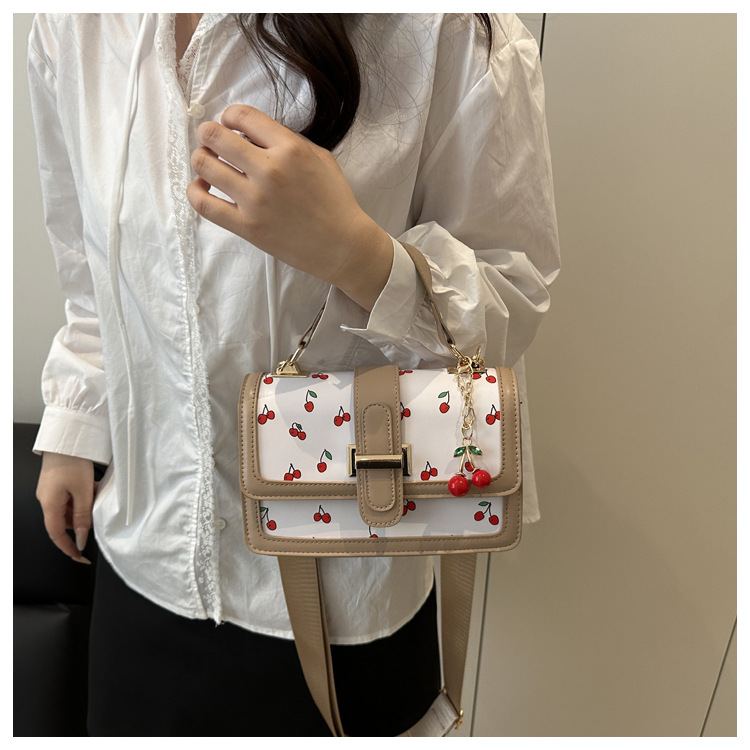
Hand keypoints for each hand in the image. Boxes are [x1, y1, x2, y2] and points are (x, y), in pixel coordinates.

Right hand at [36, 453, 95, 563]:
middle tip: (96, 515)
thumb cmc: (73, 461)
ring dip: (83, 508)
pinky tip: (92, 488)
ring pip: (68, 509)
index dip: (68, 548)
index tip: (80, 557)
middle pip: (63, 522)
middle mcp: (46, 499)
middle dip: (80, 522)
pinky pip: (69, 497)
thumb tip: (80, 537)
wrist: (67, 438)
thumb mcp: (83, 491)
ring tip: (95, 495)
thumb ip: (83, 516)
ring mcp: (51, 491)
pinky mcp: (57, 482)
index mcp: (49, 504)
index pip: (56, 535)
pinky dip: (81, 498)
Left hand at [186, 105, 392, 309]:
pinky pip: (204, 203)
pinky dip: (195, 191)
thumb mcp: (321, 158)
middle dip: (208, 133)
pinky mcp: (246, 226)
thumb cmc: (335, 202)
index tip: (230, 124)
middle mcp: (269, 170)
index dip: (229, 116)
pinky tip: (202, 187)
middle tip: (211, 140)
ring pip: (204, 165)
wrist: (342, 246)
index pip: (242, 116)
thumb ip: (289, 140)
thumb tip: (255, 134)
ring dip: (201, 158)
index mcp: (289, 148)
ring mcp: (254, 200)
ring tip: (208, 163)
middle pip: (215, 136)